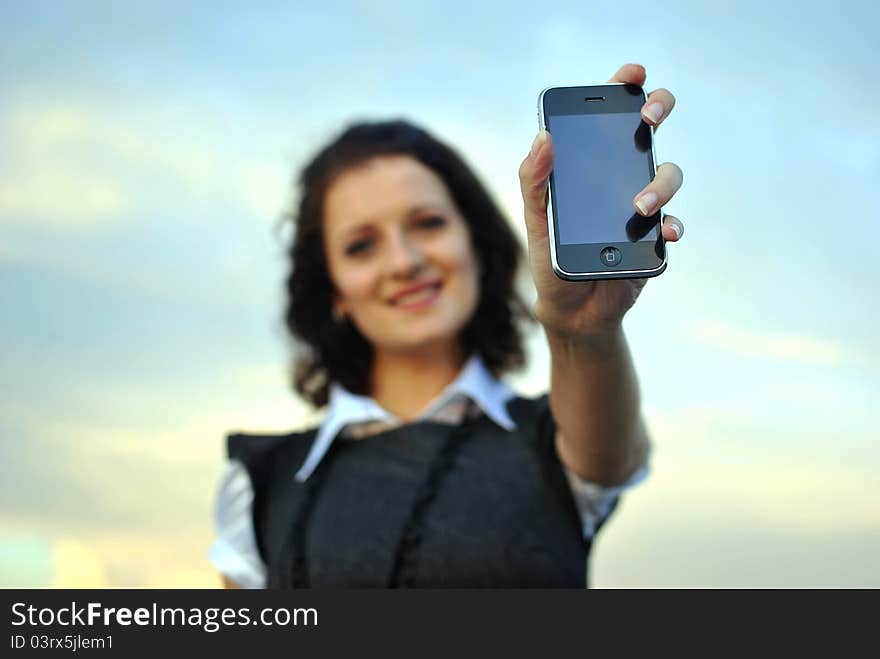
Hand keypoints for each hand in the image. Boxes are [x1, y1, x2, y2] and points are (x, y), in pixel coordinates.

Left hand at [518, 63, 683, 337]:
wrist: (570, 311)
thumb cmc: (550, 259)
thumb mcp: (535, 219)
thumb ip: (534, 180)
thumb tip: (542, 137)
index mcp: (591, 169)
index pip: (609, 119)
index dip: (624, 89)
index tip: (630, 73)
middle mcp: (621, 180)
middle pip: (649, 133)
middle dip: (656, 110)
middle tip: (647, 117)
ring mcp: (643, 209)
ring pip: (668, 176)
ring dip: (660, 184)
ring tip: (639, 206)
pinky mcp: (654, 241)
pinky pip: (673, 225)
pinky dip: (671, 226)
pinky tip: (664, 232)